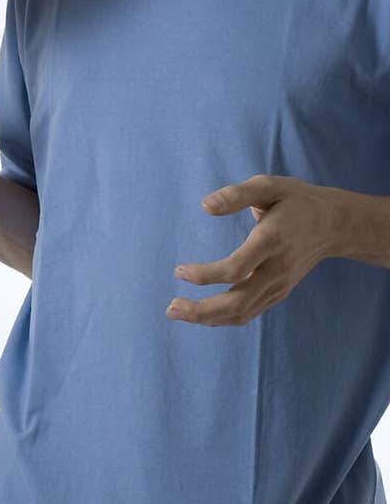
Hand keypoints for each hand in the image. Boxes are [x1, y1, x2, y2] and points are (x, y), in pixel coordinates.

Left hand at [166, 174, 339, 326]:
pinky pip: (248, 312)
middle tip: (170, 308)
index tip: (178, 271)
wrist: (333, 225)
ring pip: (242, 313)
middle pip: (237, 302)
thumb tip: (205, 206)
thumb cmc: (294, 200)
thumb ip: (237, 194)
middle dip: (201, 311)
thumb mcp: (268, 185)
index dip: (205, 275)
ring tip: (176, 311)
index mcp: (271, 242)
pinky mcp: (278, 293)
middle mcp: (276, 269)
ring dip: (207, 318)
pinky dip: (222, 317)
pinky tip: (200, 312)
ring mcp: (279, 285)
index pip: (236, 269)